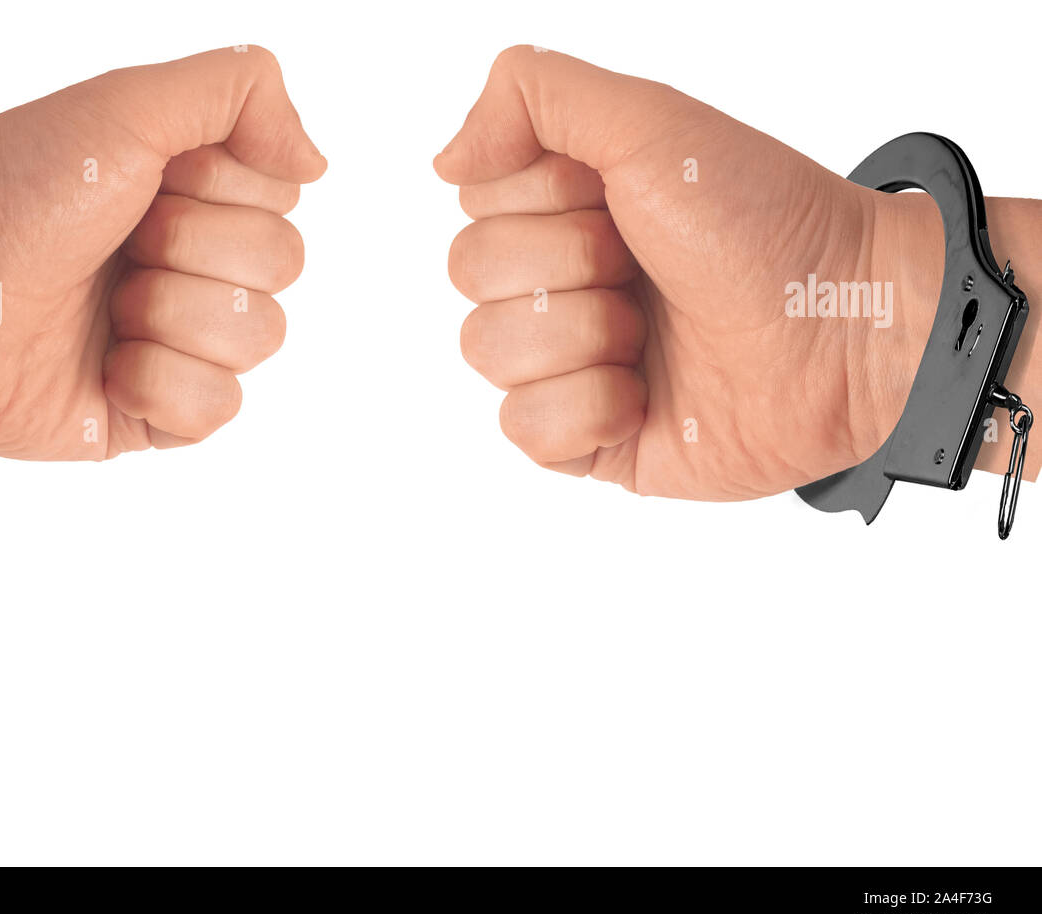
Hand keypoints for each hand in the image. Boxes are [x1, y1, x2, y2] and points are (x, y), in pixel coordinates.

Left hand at [0, 46, 324, 459]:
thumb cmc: (5, 191)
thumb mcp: (126, 104)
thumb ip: (239, 93)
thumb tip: (316, 162)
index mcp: (197, 197)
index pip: (281, 203)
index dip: (215, 194)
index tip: (145, 183)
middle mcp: (195, 267)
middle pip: (279, 270)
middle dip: (188, 252)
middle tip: (116, 246)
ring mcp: (178, 342)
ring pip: (258, 340)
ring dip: (169, 315)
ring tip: (104, 306)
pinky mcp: (155, 412)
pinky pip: (218, 409)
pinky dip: (158, 384)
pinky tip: (105, 364)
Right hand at [435, 47, 954, 499]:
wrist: (845, 332)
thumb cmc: (766, 222)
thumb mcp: (649, 121)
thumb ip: (532, 96)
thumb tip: (445, 160)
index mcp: (567, 208)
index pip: (476, 204)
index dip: (544, 202)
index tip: (618, 200)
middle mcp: (562, 281)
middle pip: (470, 275)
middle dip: (567, 267)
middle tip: (645, 268)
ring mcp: (573, 363)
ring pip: (487, 352)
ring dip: (583, 337)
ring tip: (654, 334)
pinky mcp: (590, 439)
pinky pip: (524, 430)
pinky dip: (588, 410)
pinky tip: (645, 396)